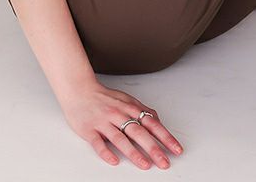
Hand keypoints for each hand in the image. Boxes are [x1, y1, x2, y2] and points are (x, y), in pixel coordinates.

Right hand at [60, 81, 183, 170]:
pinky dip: (106, 152)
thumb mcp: (127, 100)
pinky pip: (98, 143)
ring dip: (134, 153)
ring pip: (121, 139)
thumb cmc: (104, 97)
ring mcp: (104, 122)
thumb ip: (142, 110)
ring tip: (145, 165)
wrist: (79, 90)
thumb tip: (157, 120)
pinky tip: (114, 161)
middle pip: (139, 132)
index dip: (165, 137)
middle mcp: (119, 115)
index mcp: (130, 108)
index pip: (152, 124)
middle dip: (154, 148)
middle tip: (165, 162)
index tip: (176, 149)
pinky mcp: (89, 130)